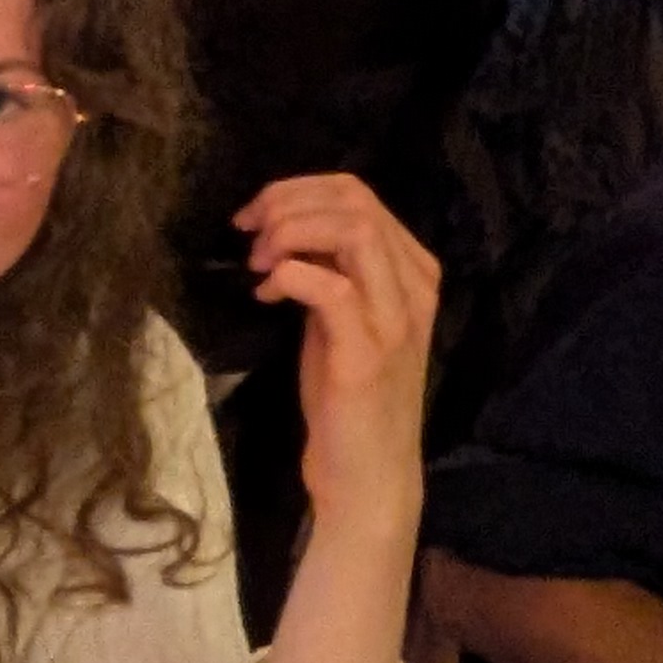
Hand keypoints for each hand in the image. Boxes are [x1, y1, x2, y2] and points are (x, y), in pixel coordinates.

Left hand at [239, 172, 437, 541]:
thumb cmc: (346, 397)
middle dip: (286, 204)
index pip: (359, 194)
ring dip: (289, 234)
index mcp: (412, 270)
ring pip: (352, 231)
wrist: (367, 471)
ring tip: (257, 263)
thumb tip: (282, 231)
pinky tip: (266, 295)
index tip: (253, 219)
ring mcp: (396, 317)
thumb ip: (327, 270)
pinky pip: (330, 287)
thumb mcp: (338, 318)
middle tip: (247, 236)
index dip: (295, 191)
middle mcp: (415, 286)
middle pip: (355, 201)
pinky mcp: (368, 352)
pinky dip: (289, 276)